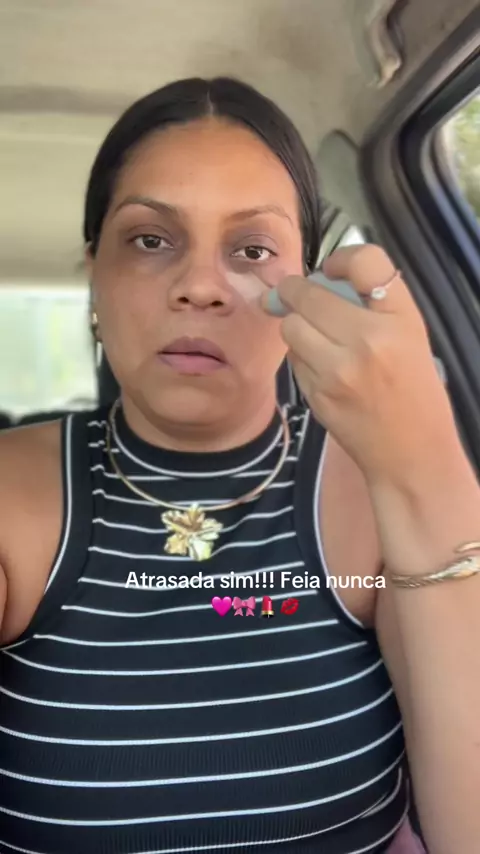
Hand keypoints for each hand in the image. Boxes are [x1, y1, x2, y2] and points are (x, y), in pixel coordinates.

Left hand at [264, 244, 457, 482]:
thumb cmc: (415, 392)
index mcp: (400, 320)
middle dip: (295, 290)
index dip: (340, 259)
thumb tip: (323, 278)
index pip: (365, 262)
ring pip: (291, 325)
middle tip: (293, 292)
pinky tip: (320, 367)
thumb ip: (375, 306)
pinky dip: (300, 356)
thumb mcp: (412, 339)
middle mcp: (367, 340)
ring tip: (314, 335)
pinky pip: (293, 358)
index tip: (331, 269)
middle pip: (308, 293)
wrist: (411, 454)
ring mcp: (337, 370)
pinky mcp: (316, 394)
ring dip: (296, 325)